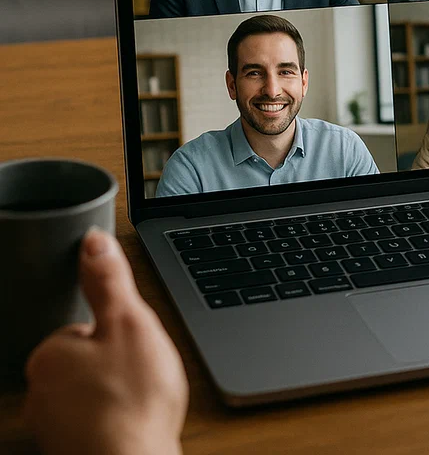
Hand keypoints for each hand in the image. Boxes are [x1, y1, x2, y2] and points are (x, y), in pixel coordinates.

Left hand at [23, 228, 188, 454]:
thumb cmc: (133, 402)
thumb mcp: (130, 322)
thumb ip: (110, 280)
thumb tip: (94, 241)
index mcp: (49, 355)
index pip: (84, 327)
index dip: (117, 332)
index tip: (134, 345)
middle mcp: (41, 394)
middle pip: (88, 361)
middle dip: (116, 363)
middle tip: (141, 372)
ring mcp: (55, 428)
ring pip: (94, 394)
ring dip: (119, 394)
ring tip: (141, 400)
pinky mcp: (72, 450)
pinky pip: (98, 423)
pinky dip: (117, 422)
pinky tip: (135, 423)